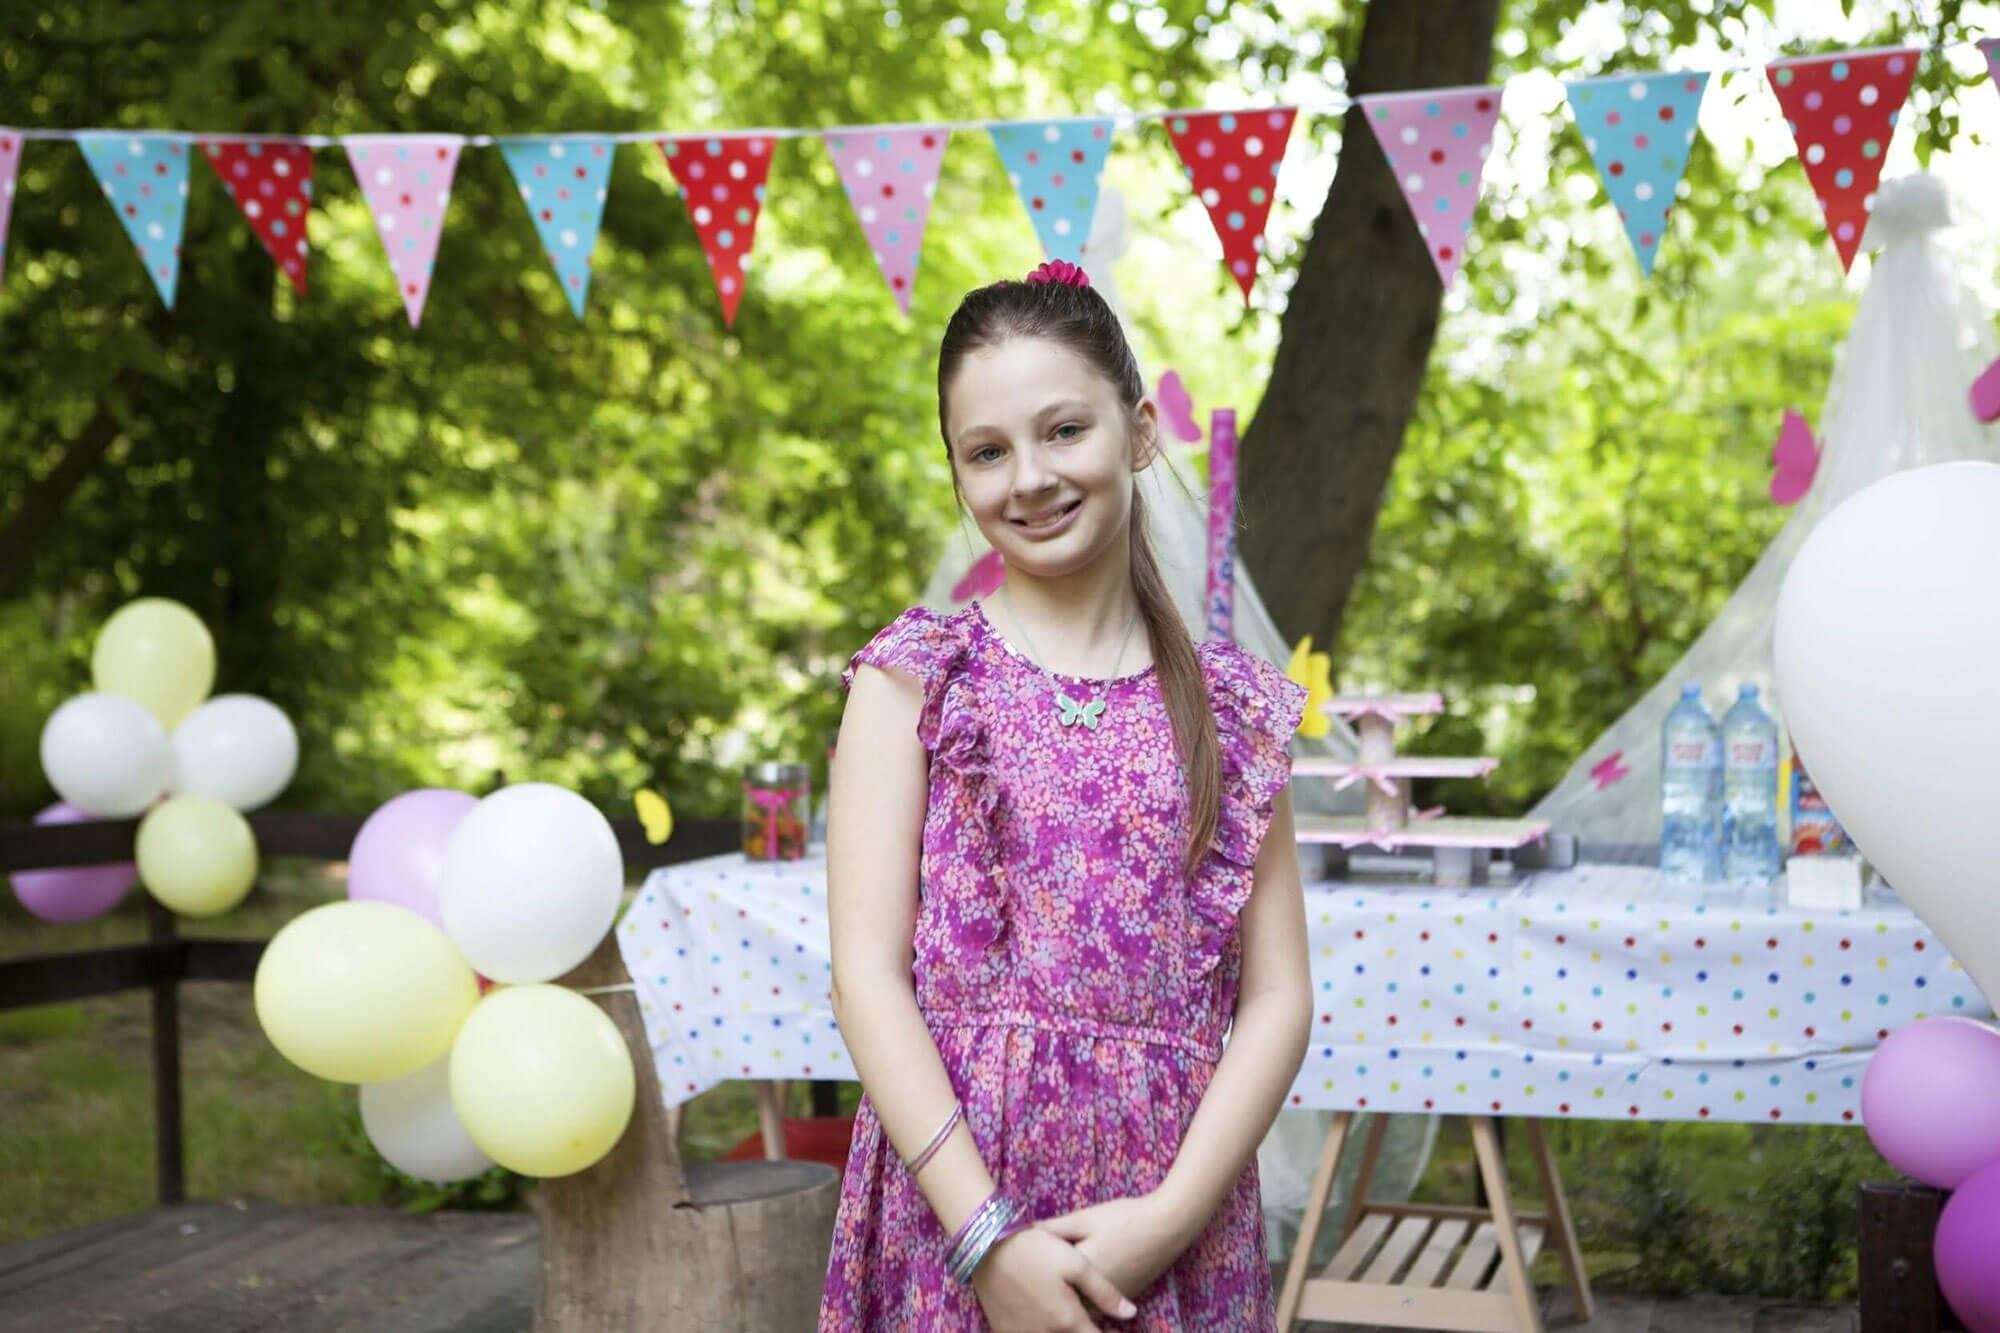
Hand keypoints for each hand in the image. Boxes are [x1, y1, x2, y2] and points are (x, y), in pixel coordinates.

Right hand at [971, 1226, 1137, 1331]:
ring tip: (1068, 1318)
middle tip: (1093, 1321)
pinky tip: (1045, 1319)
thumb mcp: (1076, 1264)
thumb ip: (1104, 1293)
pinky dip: (1041, 1330)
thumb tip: (1130, 1315)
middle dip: (1086, 1332)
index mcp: (1068, 1322)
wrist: (987, 1246)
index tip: (1115, 1329)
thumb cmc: (1036, 1250)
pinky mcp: (1004, 1331)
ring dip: (1063, 1332)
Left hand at [1035, 1193, 1187, 1302]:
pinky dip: (1084, 1304)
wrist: (1167, 1226)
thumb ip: (1054, 1228)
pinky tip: (1075, 1292)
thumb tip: (1026, 1232)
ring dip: (1066, 1304)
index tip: (1016, 1271)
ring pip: (1080, 1312)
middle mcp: (1094, 1294)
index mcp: (1079, 1272)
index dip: (1031, 1277)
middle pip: (1062, 1304)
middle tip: (1029, 1285)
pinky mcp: (1123, 1299)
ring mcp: (1111, 1300)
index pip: (1046, 1282)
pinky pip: (1096, 1311)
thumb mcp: (1085, 1218)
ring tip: (1049, 1290)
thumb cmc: (1125, 1218)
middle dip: (1047, 1296)